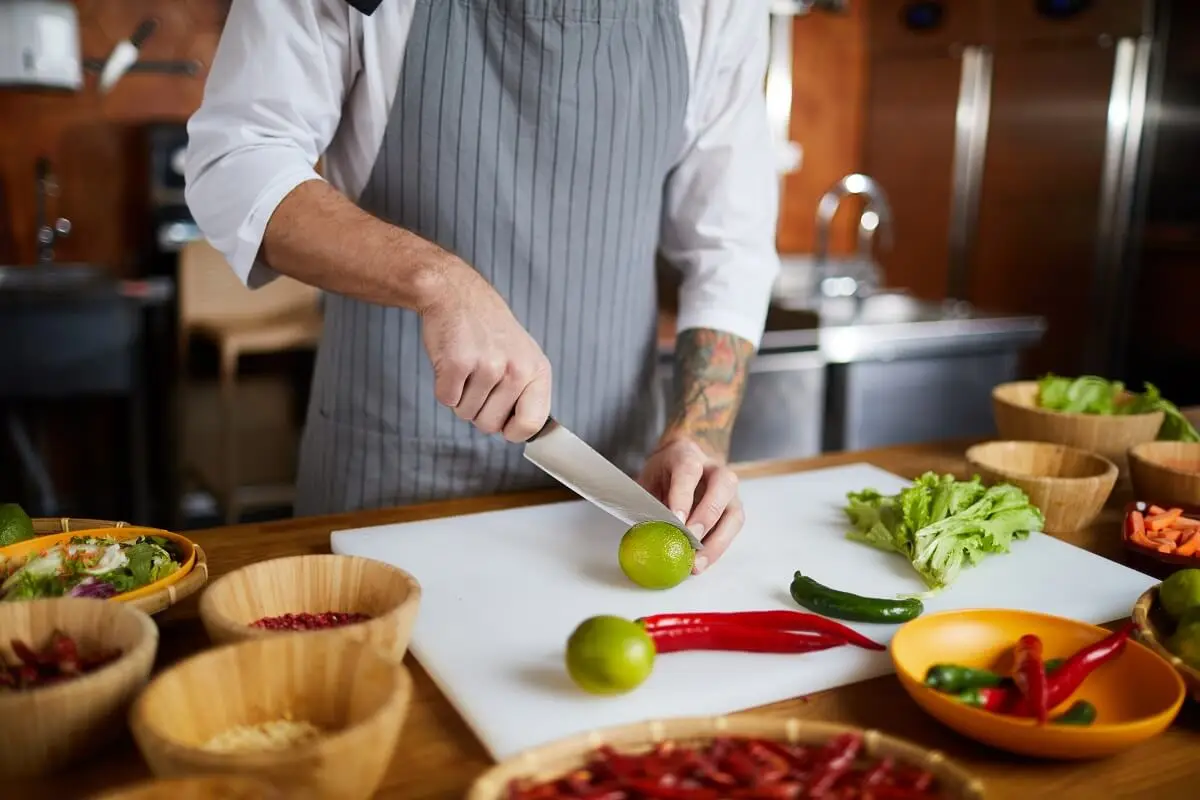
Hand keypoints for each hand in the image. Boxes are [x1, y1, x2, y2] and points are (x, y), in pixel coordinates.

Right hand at [419, 261, 551, 440]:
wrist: (457, 295)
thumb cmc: (489, 331)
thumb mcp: (522, 357)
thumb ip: (526, 394)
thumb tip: (523, 433)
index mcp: (538, 371)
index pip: (532, 425)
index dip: (512, 431)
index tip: (503, 423)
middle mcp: (517, 370)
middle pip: (490, 426)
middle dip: (478, 410)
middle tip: (478, 379)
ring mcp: (488, 366)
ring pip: (466, 414)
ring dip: (460, 397)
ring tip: (467, 366)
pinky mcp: (458, 364)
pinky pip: (446, 400)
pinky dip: (443, 387)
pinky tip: (452, 362)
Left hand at [638, 436, 743, 573]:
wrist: (680, 464)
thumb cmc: (663, 474)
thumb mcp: (649, 479)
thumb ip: (647, 502)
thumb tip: (642, 534)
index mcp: (686, 454)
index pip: (688, 469)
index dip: (683, 495)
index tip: (676, 521)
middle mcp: (714, 468)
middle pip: (722, 485)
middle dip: (707, 515)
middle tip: (691, 540)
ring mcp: (729, 490)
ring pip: (734, 511)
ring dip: (717, 540)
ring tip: (697, 563)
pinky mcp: (733, 509)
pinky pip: (732, 529)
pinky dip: (718, 548)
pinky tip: (702, 562)